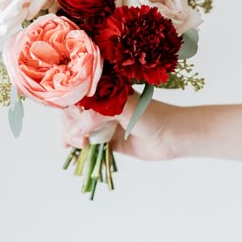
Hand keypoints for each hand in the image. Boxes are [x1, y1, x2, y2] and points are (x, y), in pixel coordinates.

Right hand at [61, 91, 178, 160]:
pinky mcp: (108, 140)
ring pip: (77, 128)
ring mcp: (104, 123)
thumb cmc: (151, 115)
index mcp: (104, 91)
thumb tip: (74, 131)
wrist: (171, 137)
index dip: (70, 107)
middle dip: (70, 125)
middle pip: (73, 113)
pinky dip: (77, 145)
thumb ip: (97, 115)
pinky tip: (70, 149)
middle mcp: (102, 106)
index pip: (76, 96)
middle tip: (80, 138)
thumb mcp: (122, 109)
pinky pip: (87, 142)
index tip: (74, 120)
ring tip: (81, 146)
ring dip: (72, 136)